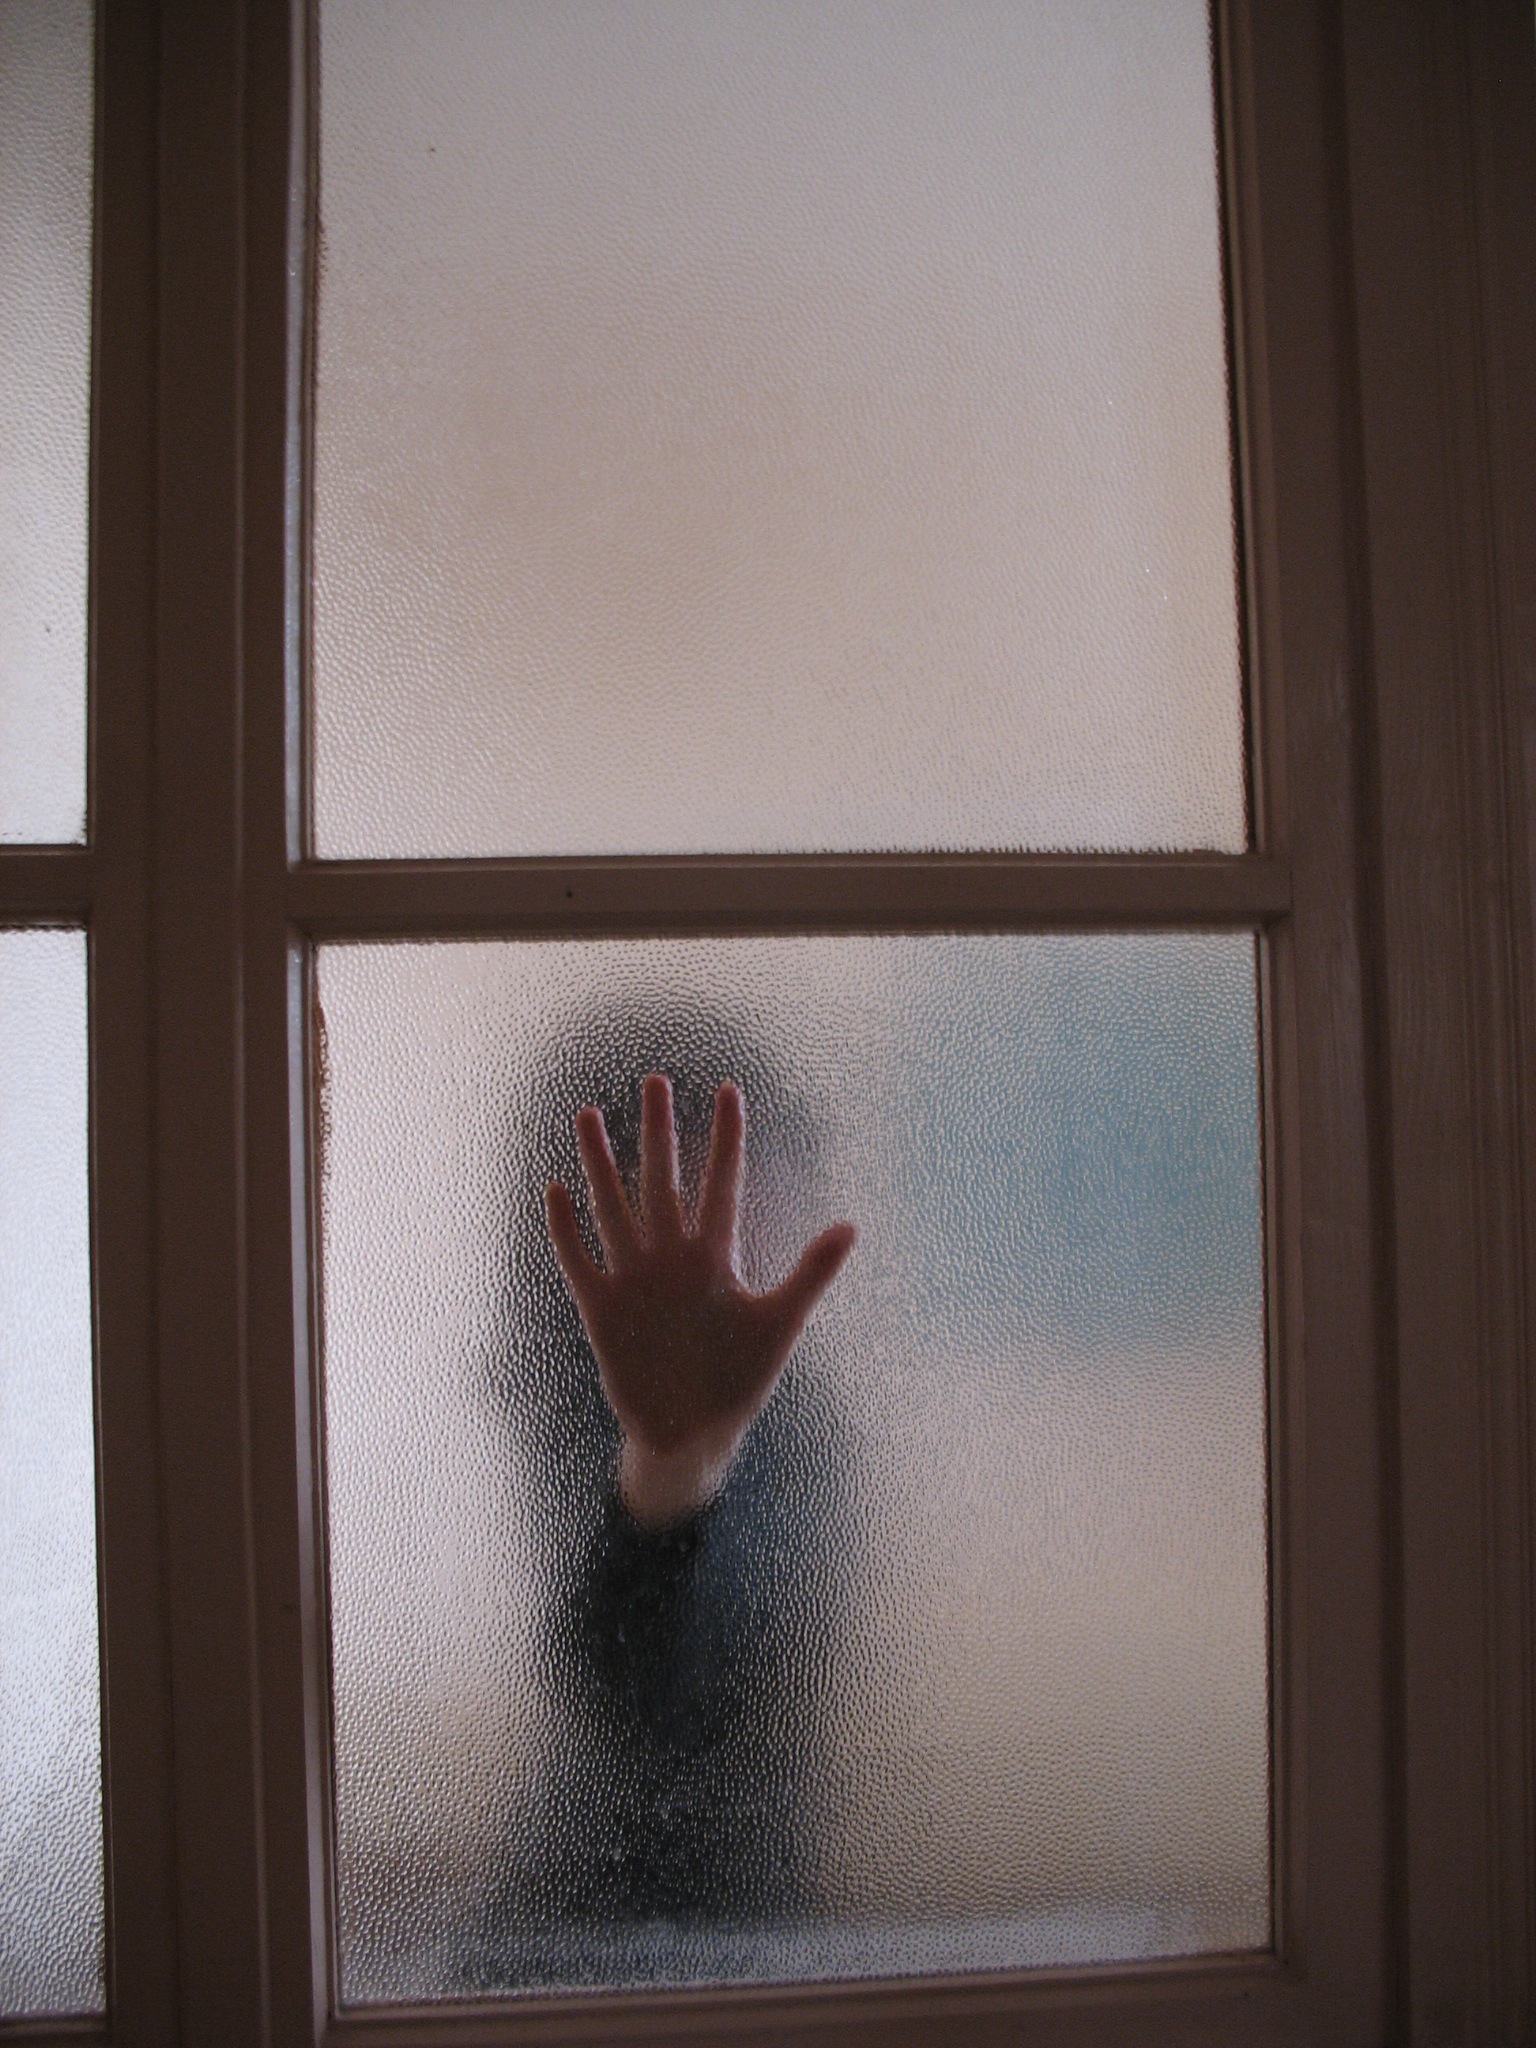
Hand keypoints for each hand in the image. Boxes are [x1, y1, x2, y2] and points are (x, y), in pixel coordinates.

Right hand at [545, 1074, 855, 1527]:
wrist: (693, 1434)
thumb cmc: (738, 1380)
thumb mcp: (780, 1324)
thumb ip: (810, 1274)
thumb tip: (851, 1226)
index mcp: (715, 1258)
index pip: (722, 1184)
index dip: (726, 1140)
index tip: (730, 1091)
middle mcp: (672, 1258)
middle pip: (662, 1180)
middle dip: (659, 1131)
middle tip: (655, 1080)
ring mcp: (635, 1280)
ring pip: (615, 1207)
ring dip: (601, 1163)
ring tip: (589, 1115)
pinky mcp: (603, 1310)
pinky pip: (579, 1261)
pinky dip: (566, 1230)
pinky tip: (556, 1191)